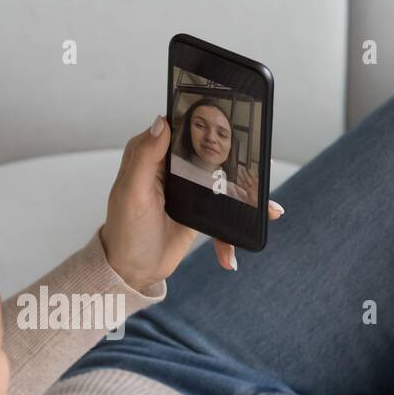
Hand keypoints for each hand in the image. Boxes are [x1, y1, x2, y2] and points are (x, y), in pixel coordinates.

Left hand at [100, 117, 282, 285]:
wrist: (132, 271)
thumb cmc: (125, 233)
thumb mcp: (132, 193)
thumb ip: (144, 156)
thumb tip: (161, 123)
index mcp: (151, 156)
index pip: (182, 129)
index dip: (206, 126)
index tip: (234, 127)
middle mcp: (170, 168)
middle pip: (211, 155)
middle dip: (240, 165)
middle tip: (262, 174)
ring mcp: (186, 188)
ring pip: (223, 183)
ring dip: (246, 198)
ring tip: (268, 210)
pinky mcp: (198, 210)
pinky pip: (223, 214)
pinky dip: (231, 234)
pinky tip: (232, 254)